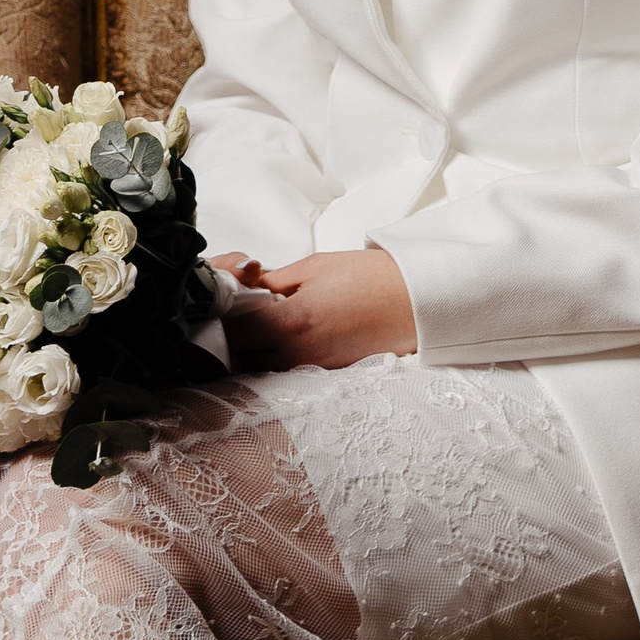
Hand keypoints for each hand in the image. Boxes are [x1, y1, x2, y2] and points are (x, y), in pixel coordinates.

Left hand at [222, 248, 417, 372]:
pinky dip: (276, 355)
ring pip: (261, 366)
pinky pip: (285, 369)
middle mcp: (295, 353)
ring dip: (254, 347)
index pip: (234, 329)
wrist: (412, 301)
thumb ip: (274, 280)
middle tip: (242, 309)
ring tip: (265, 320)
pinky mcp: (324, 372)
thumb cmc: (368, 278)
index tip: (229, 297)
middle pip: (241, 355)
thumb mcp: (314, 266)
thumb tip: (249, 287)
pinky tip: (288, 332)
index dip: (226, 312)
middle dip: (235, 333)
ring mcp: (310, 367)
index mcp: (289, 322)